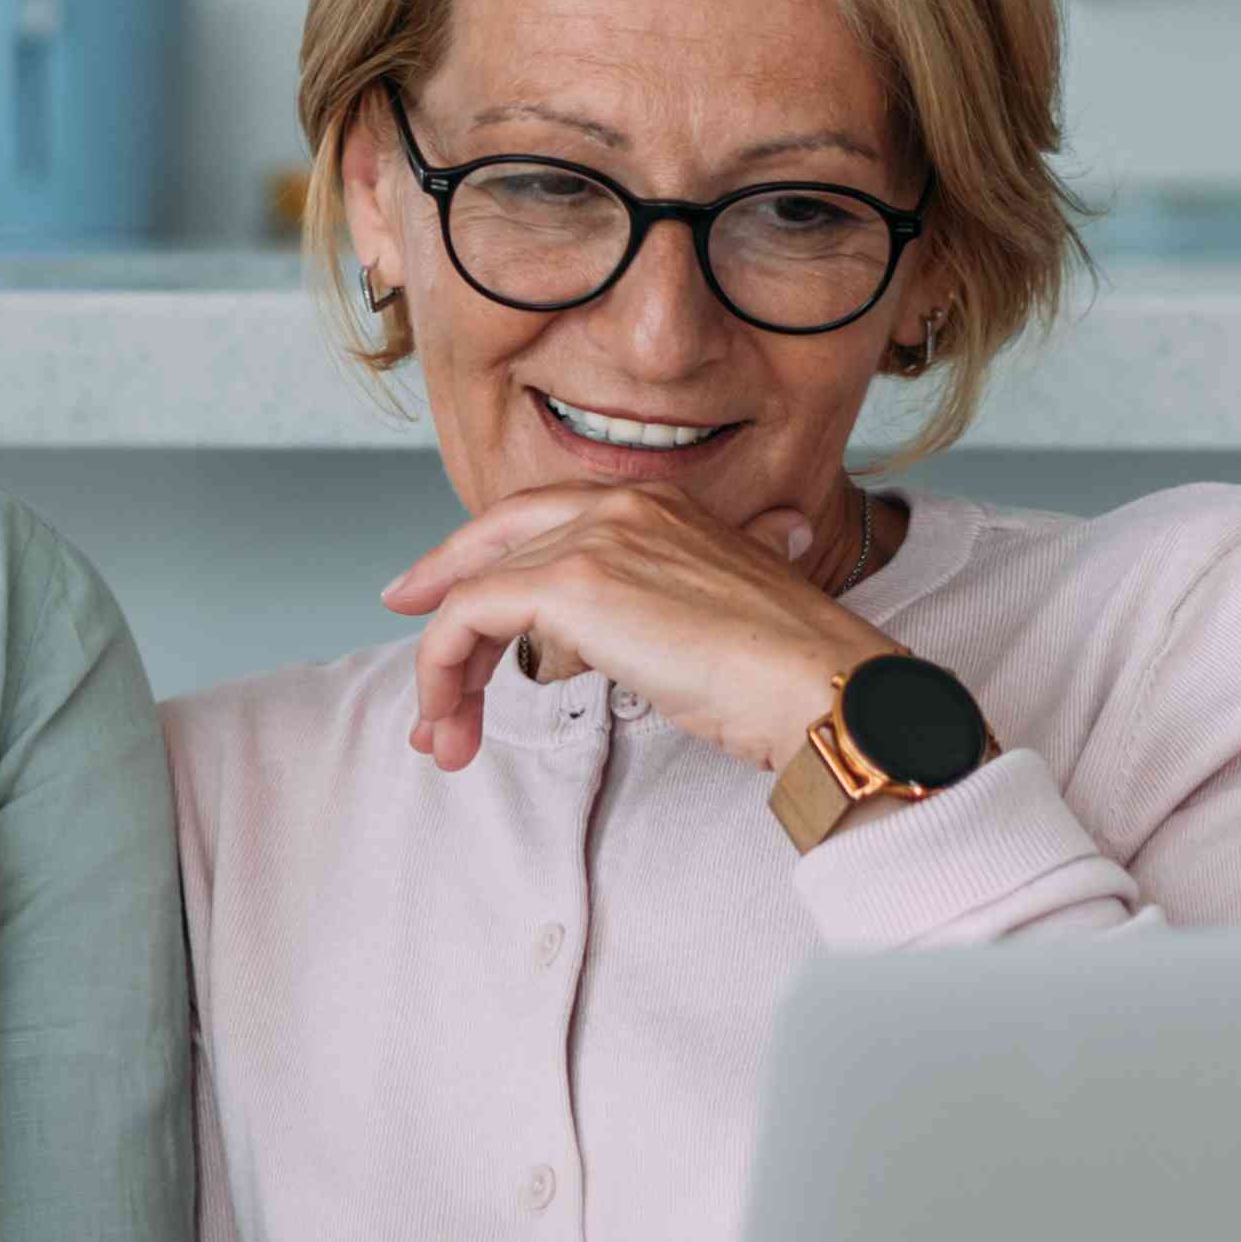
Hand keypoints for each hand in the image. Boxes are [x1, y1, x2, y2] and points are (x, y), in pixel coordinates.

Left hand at [384, 485, 894, 776]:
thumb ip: (686, 599)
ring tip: (445, 738)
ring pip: (472, 591)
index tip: (439, 602)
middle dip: (441, 606)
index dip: (478, 559)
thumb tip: (677, 623)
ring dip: (445, 672)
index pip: (540, 520)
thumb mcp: (724, 614)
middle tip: (423, 677)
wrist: (817, 684)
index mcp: (656, 503)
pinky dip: (444, 668)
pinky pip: (469, 615)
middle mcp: (619, 504)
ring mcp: (592, 539)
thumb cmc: (789, 670)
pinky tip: (452, 718)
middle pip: (493, 547)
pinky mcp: (570, 583)